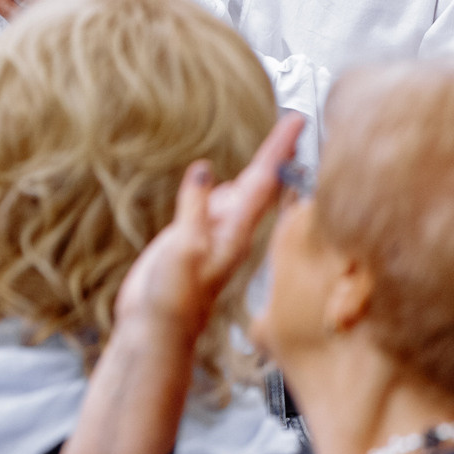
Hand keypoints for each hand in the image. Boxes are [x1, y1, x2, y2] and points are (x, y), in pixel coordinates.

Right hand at [110, 112, 303, 348]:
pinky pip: (207, 204)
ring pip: (236, 192)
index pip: (264, 180)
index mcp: (235, 231)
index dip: (280, 149)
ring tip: (274, 147)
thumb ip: (196, 209)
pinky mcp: (189, 239)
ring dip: (255, 169)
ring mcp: (210, 233)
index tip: (297, 122)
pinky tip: (214, 178)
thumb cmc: (173, 300)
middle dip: (276, 152)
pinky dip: (214, 185)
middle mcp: (229, 229)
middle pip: (258, 181)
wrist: (155, 330)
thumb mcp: (185, 249)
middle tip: (294, 124)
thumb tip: (204, 171)